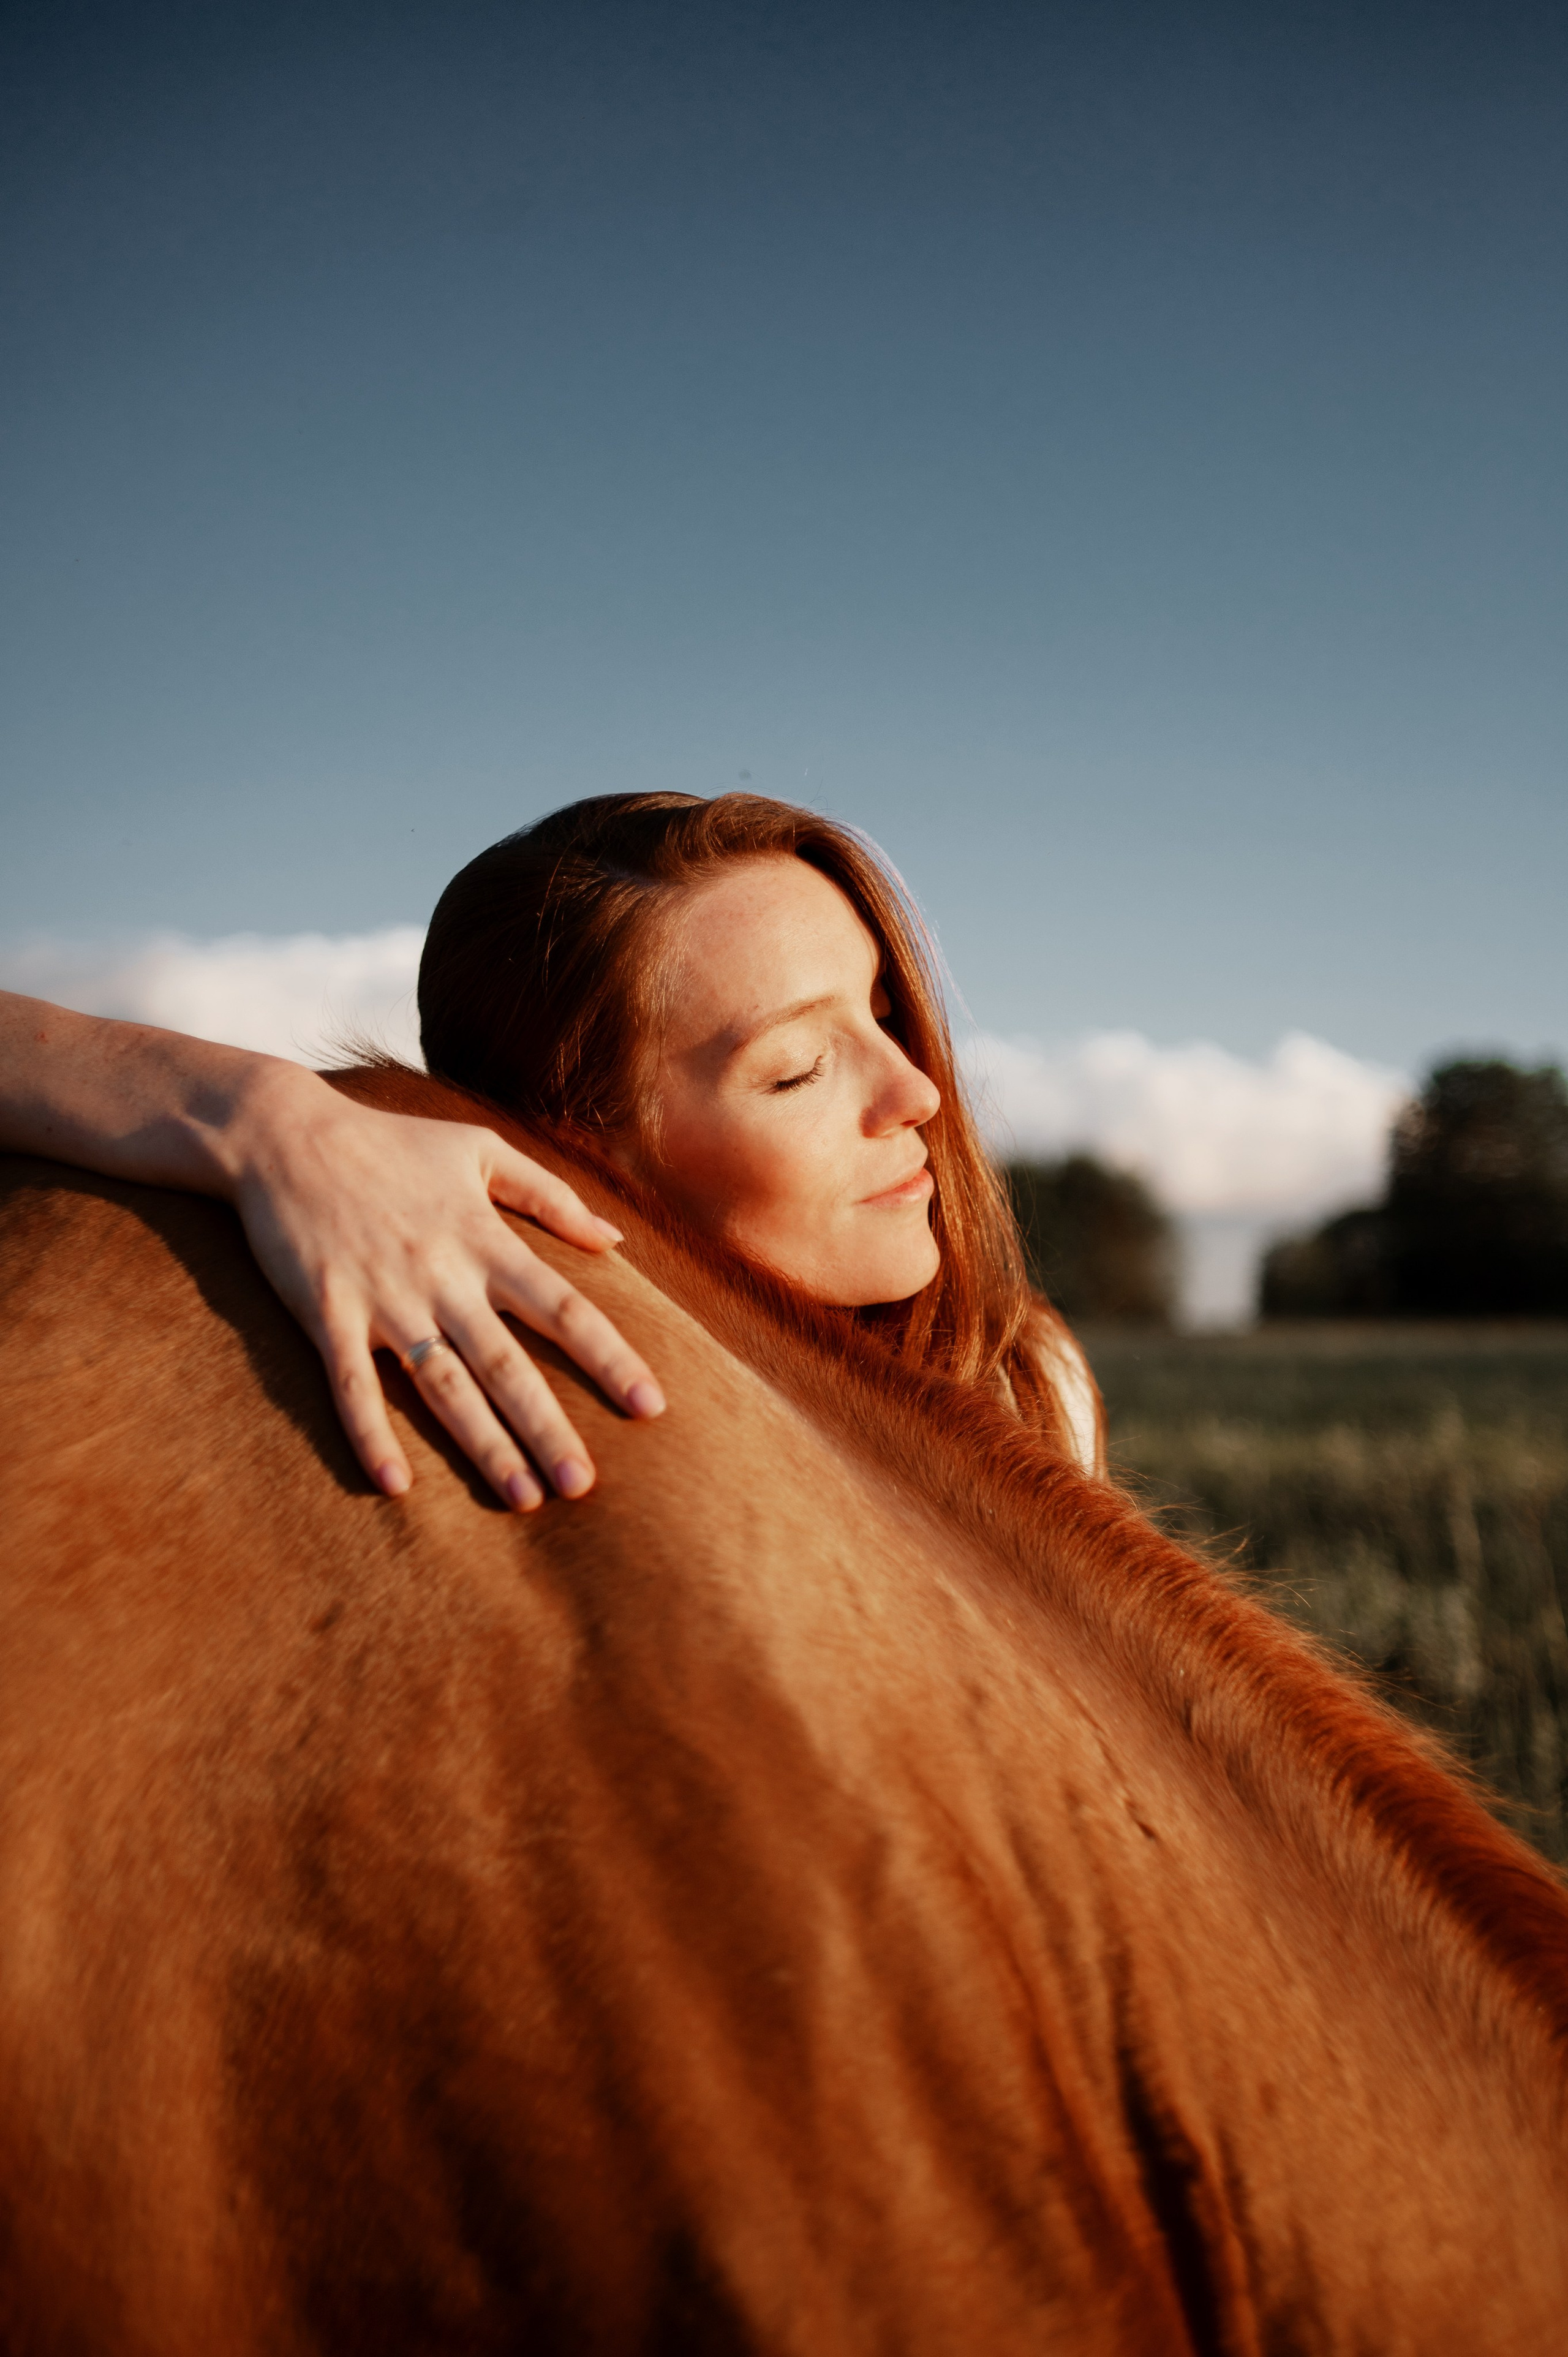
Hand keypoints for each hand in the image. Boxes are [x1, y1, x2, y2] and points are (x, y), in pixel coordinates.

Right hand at [228, 1065, 663, 1508]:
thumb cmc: (390, 1142)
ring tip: (521, 1498)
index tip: (650, 1406)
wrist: (285, 1133)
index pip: (563, 1309)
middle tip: (582, 1485)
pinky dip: (370, 1433)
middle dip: (548, 1427)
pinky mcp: (326, 1312)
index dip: (610, 1358)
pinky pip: (351, 1384)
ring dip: (482, 1444)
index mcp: (486, 1241)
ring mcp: (383, 1298)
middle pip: (507, 1364)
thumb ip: (551, 1195)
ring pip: (442, 1385)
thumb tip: (614, 1239)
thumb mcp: (481, 1148)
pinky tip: (395, 1484)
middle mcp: (443, 1277)